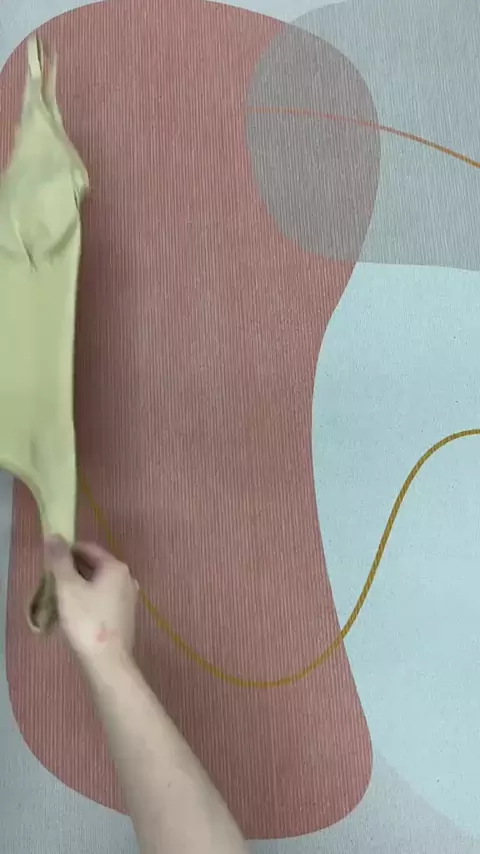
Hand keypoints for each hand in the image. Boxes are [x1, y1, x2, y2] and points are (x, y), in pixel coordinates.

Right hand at [44, 537, 137, 665]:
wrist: (108, 661)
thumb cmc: (87, 620)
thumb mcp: (68, 587)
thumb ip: (60, 560)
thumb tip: (54, 536)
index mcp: (116, 566)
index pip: (87, 548)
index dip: (66, 552)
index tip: (49, 564)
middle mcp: (127, 577)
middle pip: (94, 564)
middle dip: (72, 569)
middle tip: (52, 581)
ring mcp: (129, 597)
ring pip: (99, 582)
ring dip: (80, 585)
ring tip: (61, 597)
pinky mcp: (125, 614)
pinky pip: (104, 597)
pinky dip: (89, 598)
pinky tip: (77, 612)